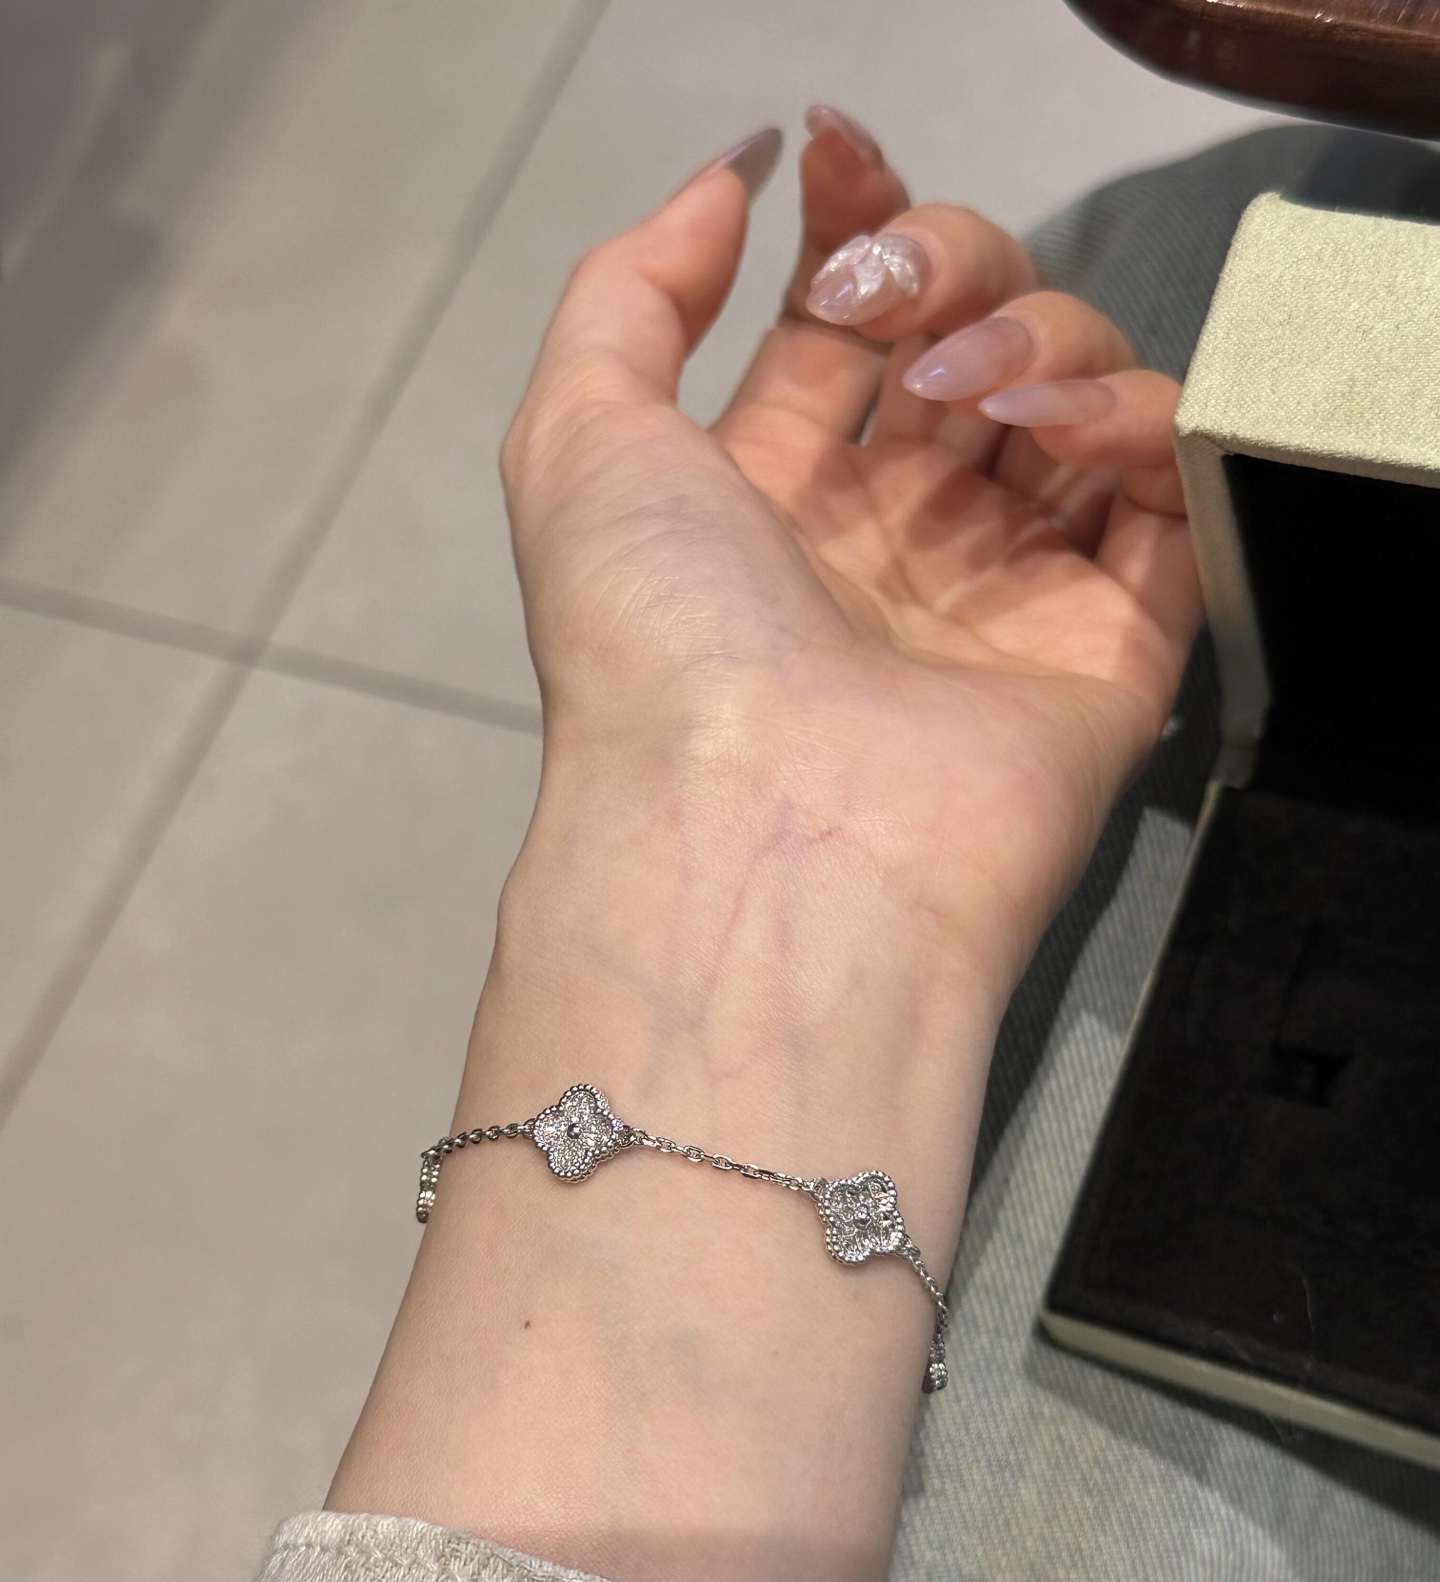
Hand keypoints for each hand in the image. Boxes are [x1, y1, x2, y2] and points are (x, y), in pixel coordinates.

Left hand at [501, 115, 1198, 997]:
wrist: (761, 836)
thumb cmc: (656, 647)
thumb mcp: (578, 441)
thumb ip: (631, 293)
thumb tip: (729, 186)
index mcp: (768, 498)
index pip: (844, 326)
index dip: (854, 228)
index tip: (839, 161)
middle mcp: (890, 539)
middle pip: (968, 337)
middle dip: (948, 265)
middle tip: (898, 303)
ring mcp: (1003, 591)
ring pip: (1076, 393)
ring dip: (1039, 333)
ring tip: (972, 389)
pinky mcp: (1111, 643)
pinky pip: (1166, 495)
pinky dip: (1134, 422)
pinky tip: (1054, 427)